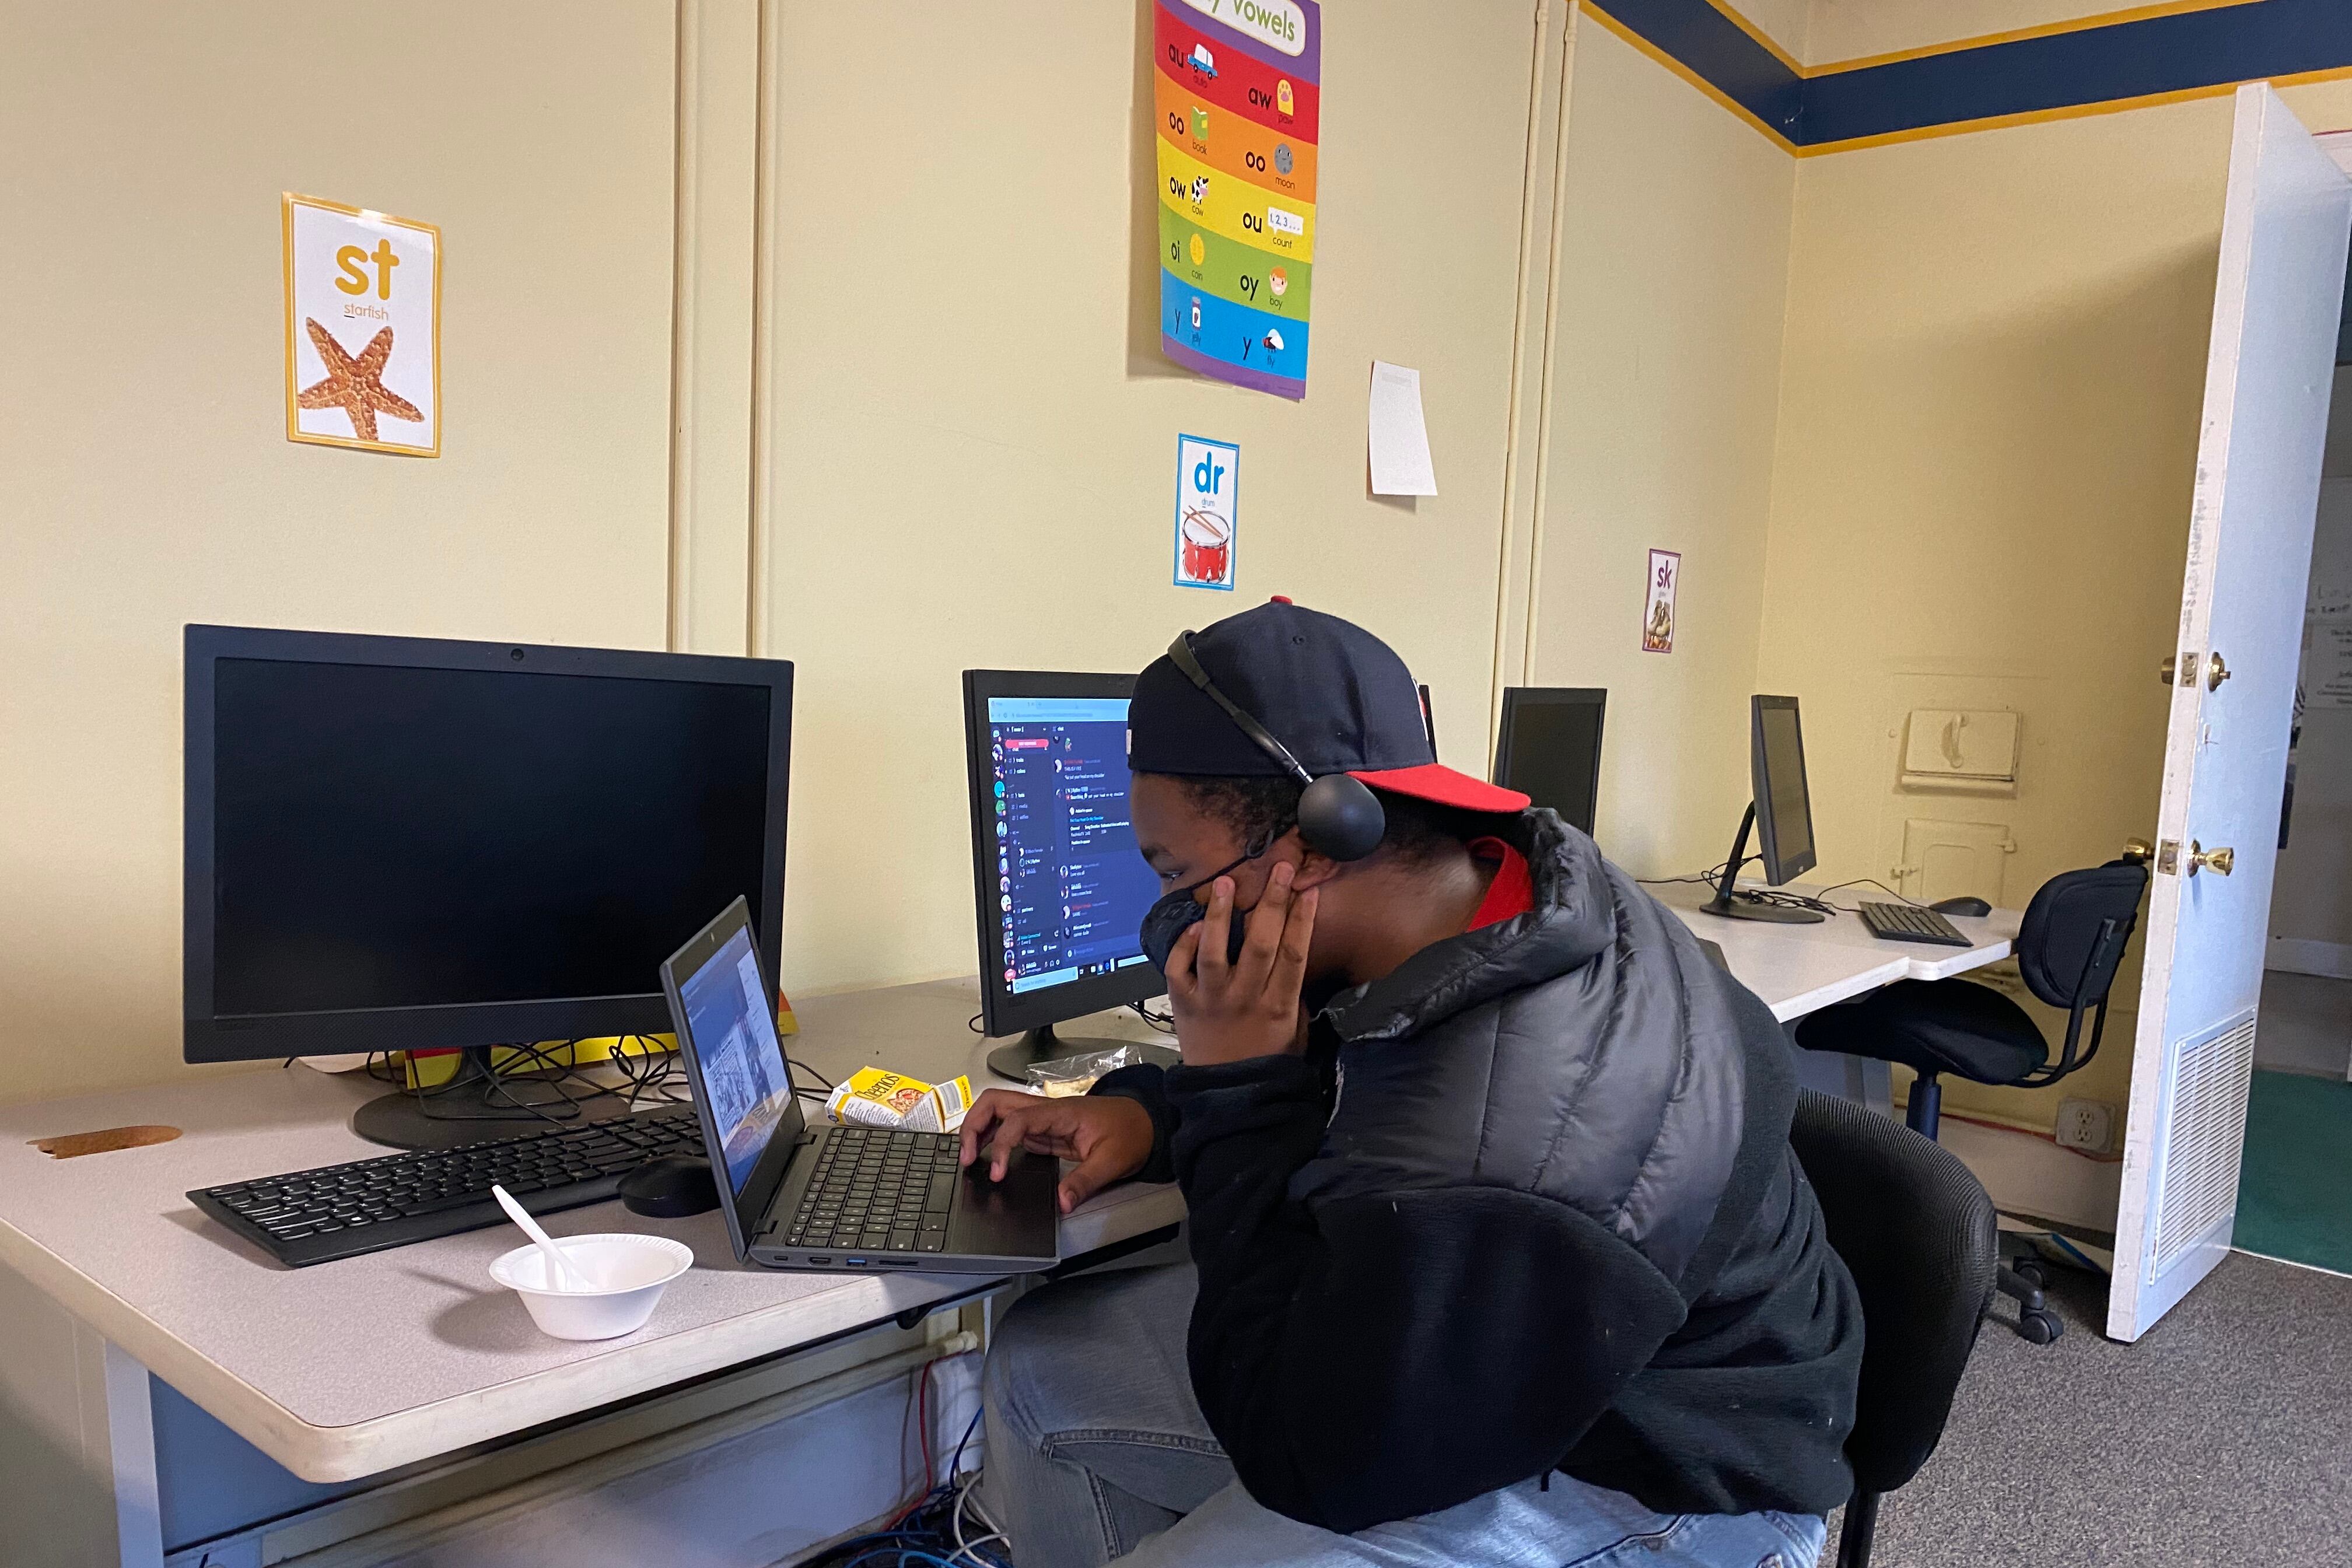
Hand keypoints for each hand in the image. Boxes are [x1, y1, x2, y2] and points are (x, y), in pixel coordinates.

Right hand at [959, 1088, 1156, 1214]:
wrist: (1146, 1123)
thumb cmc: (1131, 1133)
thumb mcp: (1111, 1161)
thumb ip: (1084, 1182)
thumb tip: (1061, 1203)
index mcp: (1059, 1113)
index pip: (1016, 1121)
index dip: (999, 1145)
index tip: (995, 1173)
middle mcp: (1045, 1111)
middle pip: (995, 1102)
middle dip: (973, 1124)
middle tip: (965, 1157)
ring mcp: (1043, 1119)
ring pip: (998, 1112)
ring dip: (978, 1129)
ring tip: (969, 1158)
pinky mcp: (1044, 1131)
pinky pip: (1010, 1129)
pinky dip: (992, 1140)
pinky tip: (989, 1159)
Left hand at [1166, 859, 1318, 1066]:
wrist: (1229, 1095)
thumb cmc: (1267, 1060)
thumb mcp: (1294, 1030)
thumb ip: (1293, 993)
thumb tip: (1294, 951)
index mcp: (1278, 1005)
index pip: (1294, 954)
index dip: (1303, 919)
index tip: (1308, 889)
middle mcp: (1245, 998)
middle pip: (1260, 942)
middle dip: (1271, 901)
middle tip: (1278, 868)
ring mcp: (1212, 1000)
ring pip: (1215, 950)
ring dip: (1219, 913)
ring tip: (1225, 881)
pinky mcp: (1184, 1004)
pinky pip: (1180, 968)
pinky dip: (1185, 945)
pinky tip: (1195, 925)